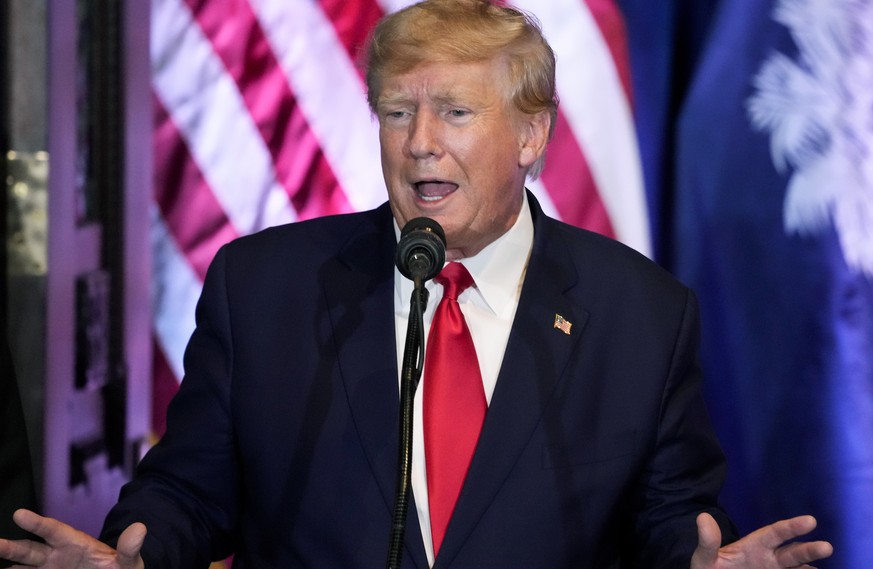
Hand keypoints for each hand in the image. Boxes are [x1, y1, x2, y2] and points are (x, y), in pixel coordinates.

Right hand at [0, 509, 144, 568]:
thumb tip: (140, 528)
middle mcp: (57, 556)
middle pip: (30, 551)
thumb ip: (130, 548)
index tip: (19, 514)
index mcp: (75, 544)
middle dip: (11, 547)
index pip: (54, 531)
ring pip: (23, 568)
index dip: (37, 523)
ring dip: (8, 566)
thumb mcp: (129, 561)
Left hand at [691, 512, 832, 568]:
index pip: (775, 534)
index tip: (810, 521)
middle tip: (827, 546)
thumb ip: (708, 542)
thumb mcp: (705, 557)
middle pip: (792, 554)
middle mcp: (770, 560)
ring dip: (810, 568)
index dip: (791, 527)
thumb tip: (703, 517)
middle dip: (809, 550)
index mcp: (754, 547)